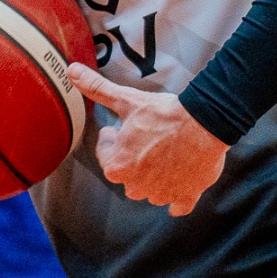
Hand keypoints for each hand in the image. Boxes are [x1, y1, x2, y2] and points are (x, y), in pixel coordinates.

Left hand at [67, 64, 227, 215]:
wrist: (205, 122)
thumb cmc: (163, 114)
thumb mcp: (126, 100)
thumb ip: (97, 90)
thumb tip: (72, 71)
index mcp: (118, 167)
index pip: (106, 158)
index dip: (111, 141)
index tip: (117, 130)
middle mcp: (137, 186)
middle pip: (128, 176)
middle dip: (133, 160)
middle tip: (143, 140)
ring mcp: (162, 194)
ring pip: (151, 190)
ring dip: (154, 176)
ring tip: (163, 152)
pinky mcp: (186, 196)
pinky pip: (178, 206)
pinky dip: (177, 199)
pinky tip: (178, 187)